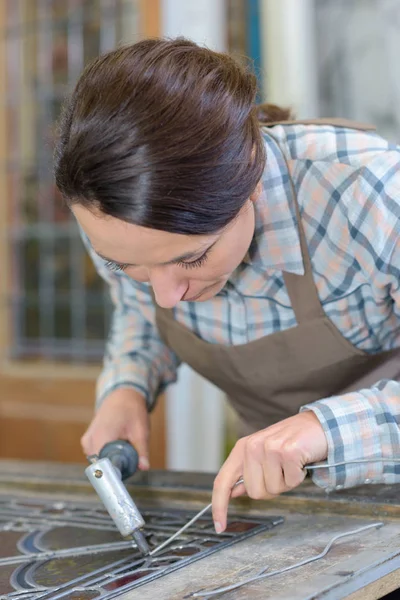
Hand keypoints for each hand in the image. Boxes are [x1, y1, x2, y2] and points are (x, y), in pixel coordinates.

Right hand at [81, 388, 149, 470]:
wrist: (121, 396)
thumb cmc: (131, 410)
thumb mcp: (141, 430)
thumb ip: (141, 451)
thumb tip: (144, 467)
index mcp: (102, 437)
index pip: (102, 466)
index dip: (114, 474)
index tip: (125, 475)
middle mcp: (90, 440)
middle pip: (101, 466)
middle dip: (116, 466)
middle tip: (131, 457)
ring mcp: (87, 441)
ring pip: (99, 462)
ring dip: (112, 459)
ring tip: (125, 445)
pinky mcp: (87, 441)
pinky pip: (97, 455)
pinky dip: (107, 454)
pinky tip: (117, 444)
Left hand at [212, 411, 327, 532]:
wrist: (319, 425)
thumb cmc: (292, 442)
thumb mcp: (264, 454)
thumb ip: (248, 472)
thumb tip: (233, 492)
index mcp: (243, 447)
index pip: (223, 480)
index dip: (219, 506)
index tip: (219, 526)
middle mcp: (252, 446)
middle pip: (254, 492)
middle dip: (271, 488)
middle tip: (281, 471)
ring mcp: (269, 447)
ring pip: (273, 489)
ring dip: (286, 482)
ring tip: (291, 464)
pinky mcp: (288, 451)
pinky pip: (291, 482)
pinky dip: (299, 477)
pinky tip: (301, 462)